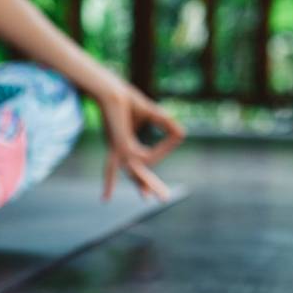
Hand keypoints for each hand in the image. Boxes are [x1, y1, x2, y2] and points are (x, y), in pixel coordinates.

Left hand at [96, 84, 184, 200]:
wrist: (111, 93)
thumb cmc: (127, 100)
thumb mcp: (153, 113)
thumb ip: (166, 124)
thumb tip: (181, 134)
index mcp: (124, 145)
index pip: (146, 158)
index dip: (163, 150)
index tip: (177, 135)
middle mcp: (120, 151)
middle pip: (136, 174)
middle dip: (149, 186)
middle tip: (164, 199)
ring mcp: (120, 152)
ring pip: (137, 173)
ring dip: (149, 184)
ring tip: (163, 198)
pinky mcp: (121, 148)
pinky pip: (146, 157)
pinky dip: (161, 150)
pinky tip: (167, 149)